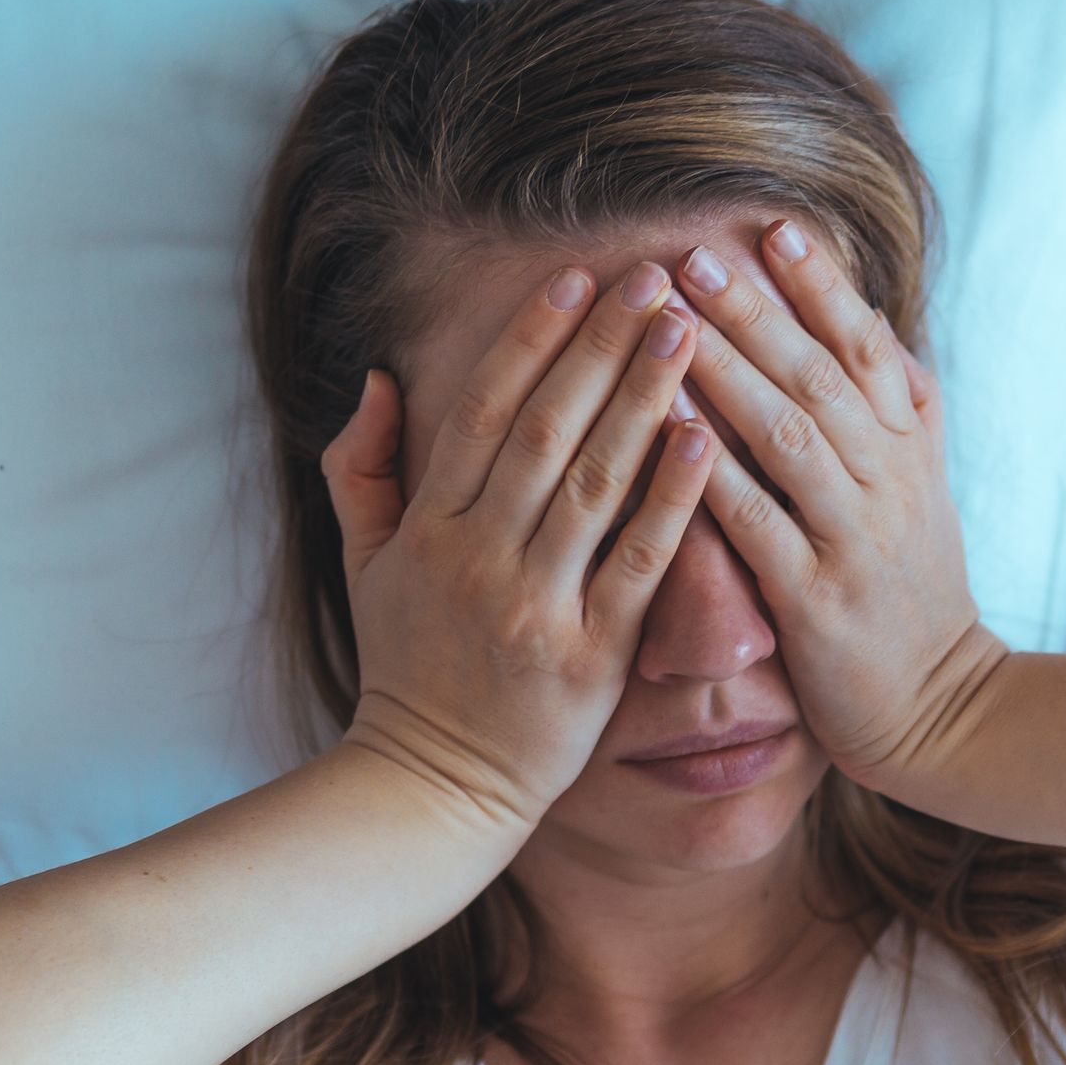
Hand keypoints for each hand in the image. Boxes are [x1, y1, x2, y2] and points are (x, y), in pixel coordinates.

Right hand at [322, 261, 716, 831]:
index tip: (576, 279)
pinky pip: (637, 565)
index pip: (483, 411)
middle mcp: (479, 556)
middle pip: (547, 430)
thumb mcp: (361, 565)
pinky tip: (704, 439)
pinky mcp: (588, 657)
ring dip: (644, 399)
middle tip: (655, 278)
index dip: (530, 339)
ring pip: (595, 483)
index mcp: (428, 527)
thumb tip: (379, 380)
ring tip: (689, 332)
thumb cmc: (407, 668)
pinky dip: (670, 500)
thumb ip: (362, 469)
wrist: (432, 786)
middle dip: (602, 346)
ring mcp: (535, 605)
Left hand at [678, 219, 1006, 792]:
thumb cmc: (911, 594)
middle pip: (820, 377)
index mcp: (907, 451)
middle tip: (695, 256)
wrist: (938, 707)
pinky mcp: (816, 599)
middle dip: (757, 312)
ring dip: (731, 372)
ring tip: (674, 323)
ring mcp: (853, 538)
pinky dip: (714, 474)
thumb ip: (903, 413)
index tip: (777, 227)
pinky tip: (668, 432)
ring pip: (790, 437)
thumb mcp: (923, 492)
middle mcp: (886, 482)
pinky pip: (759, 524)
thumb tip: (882, 331)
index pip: (868, 349)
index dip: (825, 288)